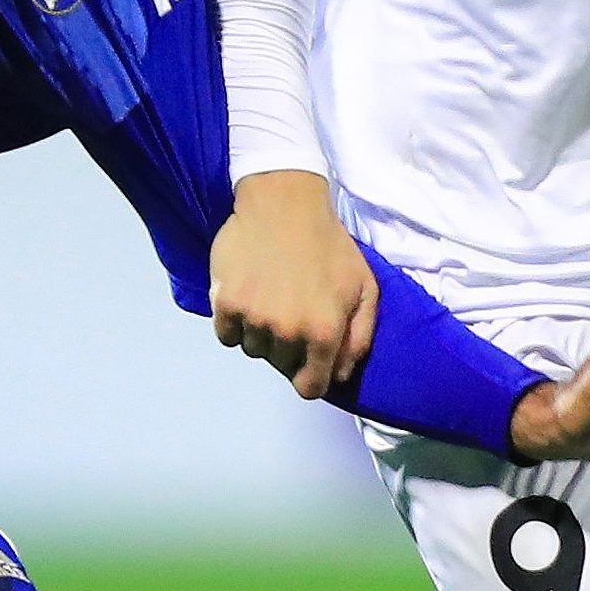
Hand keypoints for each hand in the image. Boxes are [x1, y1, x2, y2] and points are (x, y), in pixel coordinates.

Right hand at [209, 169, 377, 400]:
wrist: (283, 202)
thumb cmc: (329, 244)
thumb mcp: (364, 287)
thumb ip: (359, 336)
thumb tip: (340, 374)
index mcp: (324, 333)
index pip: (310, 387)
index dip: (310, 378)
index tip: (306, 364)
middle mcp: (288, 333)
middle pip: (280, 366)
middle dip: (287, 348)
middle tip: (290, 313)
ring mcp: (254, 319)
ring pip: (253, 350)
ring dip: (260, 334)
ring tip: (269, 300)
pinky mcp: (225, 303)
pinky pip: (226, 335)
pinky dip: (234, 323)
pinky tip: (247, 297)